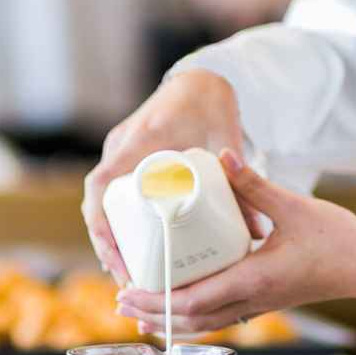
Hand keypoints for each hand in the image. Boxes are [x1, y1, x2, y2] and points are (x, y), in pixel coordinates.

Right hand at [82, 70, 243, 283]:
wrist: (202, 77)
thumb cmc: (213, 104)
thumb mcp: (228, 142)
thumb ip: (242, 184)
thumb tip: (257, 232)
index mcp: (141, 140)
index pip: (101, 185)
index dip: (100, 225)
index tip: (115, 256)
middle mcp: (122, 145)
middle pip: (98, 201)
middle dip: (106, 243)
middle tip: (126, 277)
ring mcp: (120, 149)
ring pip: (103, 198)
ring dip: (110, 234)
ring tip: (128, 271)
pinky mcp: (127, 154)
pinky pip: (113, 190)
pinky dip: (117, 217)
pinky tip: (131, 244)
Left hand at [116, 151, 355, 335]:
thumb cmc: (337, 240)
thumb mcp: (293, 206)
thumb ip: (254, 183)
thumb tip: (223, 156)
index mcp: (251, 279)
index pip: (191, 301)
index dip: (155, 300)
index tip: (128, 291)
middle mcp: (251, 299)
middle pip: (190, 321)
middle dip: (153, 314)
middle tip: (122, 299)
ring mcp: (259, 304)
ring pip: (204, 325)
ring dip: (171, 320)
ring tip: (143, 309)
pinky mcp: (266, 301)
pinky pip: (220, 317)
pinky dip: (195, 317)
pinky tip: (187, 303)